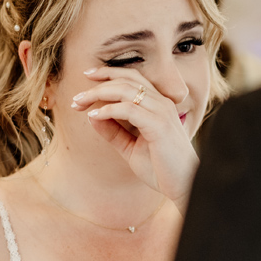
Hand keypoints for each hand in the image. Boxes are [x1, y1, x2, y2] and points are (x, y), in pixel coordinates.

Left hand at [71, 67, 199, 207]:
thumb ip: (113, 132)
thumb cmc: (162, 168)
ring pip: (125, 89)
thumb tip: (91, 115)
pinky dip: (108, 110)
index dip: (108, 74)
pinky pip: (128, 109)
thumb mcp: (131, 148)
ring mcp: (162, 112)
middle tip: (76, 98)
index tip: (87, 78)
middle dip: (97, 84)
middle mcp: (162, 103)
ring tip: (79, 103)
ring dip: (98, 94)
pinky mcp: (159, 125)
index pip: (133, 77)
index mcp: (159, 105)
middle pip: (127, 79)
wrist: (184, 186)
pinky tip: (94, 116)